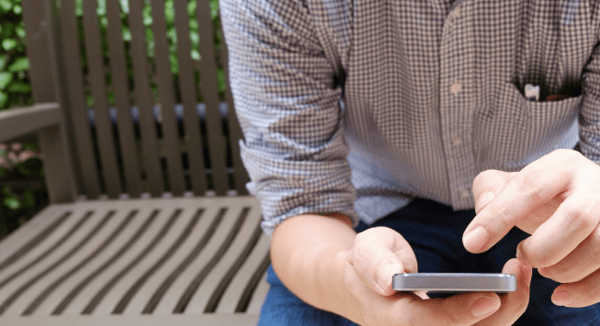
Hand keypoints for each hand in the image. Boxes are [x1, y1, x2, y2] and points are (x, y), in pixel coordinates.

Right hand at [343, 227, 531, 324]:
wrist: (367, 286)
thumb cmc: (370, 262)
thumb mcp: (365, 249)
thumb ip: (374, 261)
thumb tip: (389, 278)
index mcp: (390, 318)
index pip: (428, 323)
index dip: (460, 315)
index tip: (490, 297)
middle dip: (500, 312)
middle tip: (518, 273)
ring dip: (509, 310)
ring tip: (521, 272)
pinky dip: (504, 309)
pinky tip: (515, 282)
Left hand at [463, 149, 599, 307]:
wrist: (585, 197)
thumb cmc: (544, 195)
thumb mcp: (512, 182)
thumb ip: (489, 191)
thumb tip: (482, 214)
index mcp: (562, 166)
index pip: (529, 187)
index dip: (499, 216)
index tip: (472, 243)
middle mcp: (596, 185)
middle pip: (578, 217)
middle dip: (543, 248)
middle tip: (522, 256)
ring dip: (566, 270)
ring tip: (545, 271)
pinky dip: (585, 291)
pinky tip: (561, 294)